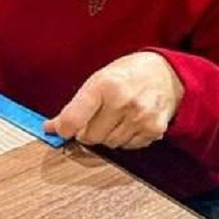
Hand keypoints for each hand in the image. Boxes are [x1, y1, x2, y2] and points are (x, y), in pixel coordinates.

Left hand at [43, 52, 184, 149]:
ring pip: (109, 144)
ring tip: (114, 117)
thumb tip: (51, 128)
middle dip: (87, 131)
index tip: (62, 130)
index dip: (63, 129)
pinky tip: (129, 122)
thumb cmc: (127, 74)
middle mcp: (123, 101)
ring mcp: (140, 117)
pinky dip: (124, 138)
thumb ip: (75, 105)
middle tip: (94, 118)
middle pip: (91, 136)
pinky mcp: (154, 129)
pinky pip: (128, 146)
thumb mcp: (97, 79)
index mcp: (104, 84)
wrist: (166, 72)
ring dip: (106, 135)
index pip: (74, 119)